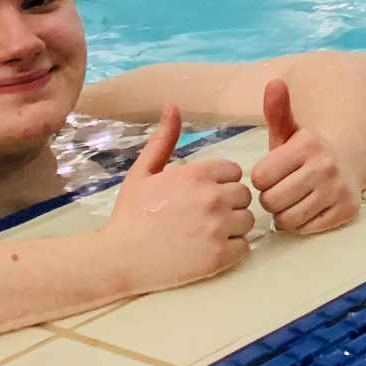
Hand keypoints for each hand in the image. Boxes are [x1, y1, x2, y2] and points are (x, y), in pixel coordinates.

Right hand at [106, 105, 252, 289]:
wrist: (117, 259)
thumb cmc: (130, 214)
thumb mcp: (143, 171)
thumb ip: (164, 139)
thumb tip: (173, 106)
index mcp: (198, 173)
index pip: (235, 172)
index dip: (220, 184)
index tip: (201, 197)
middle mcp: (212, 197)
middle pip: (244, 196)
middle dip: (228, 205)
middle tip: (203, 218)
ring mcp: (217, 228)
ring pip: (247, 221)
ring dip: (232, 228)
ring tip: (205, 235)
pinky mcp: (219, 257)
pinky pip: (244, 248)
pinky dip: (231, 251)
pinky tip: (208, 251)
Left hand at [250, 79, 361, 234]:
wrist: (348, 162)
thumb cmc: (307, 151)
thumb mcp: (289, 131)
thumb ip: (277, 110)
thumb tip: (274, 82)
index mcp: (307, 143)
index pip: (259, 178)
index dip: (262, 178)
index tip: (274, 172)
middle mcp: (326, 165)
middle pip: (271, 200)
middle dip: (271, 197)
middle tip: (282, 188)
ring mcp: (338, 189)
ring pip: (287, 219)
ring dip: (284, 213)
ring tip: (293, 199)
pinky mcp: (346, 209)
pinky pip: (305, 229)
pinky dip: (302, 223)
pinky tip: (308, 207)